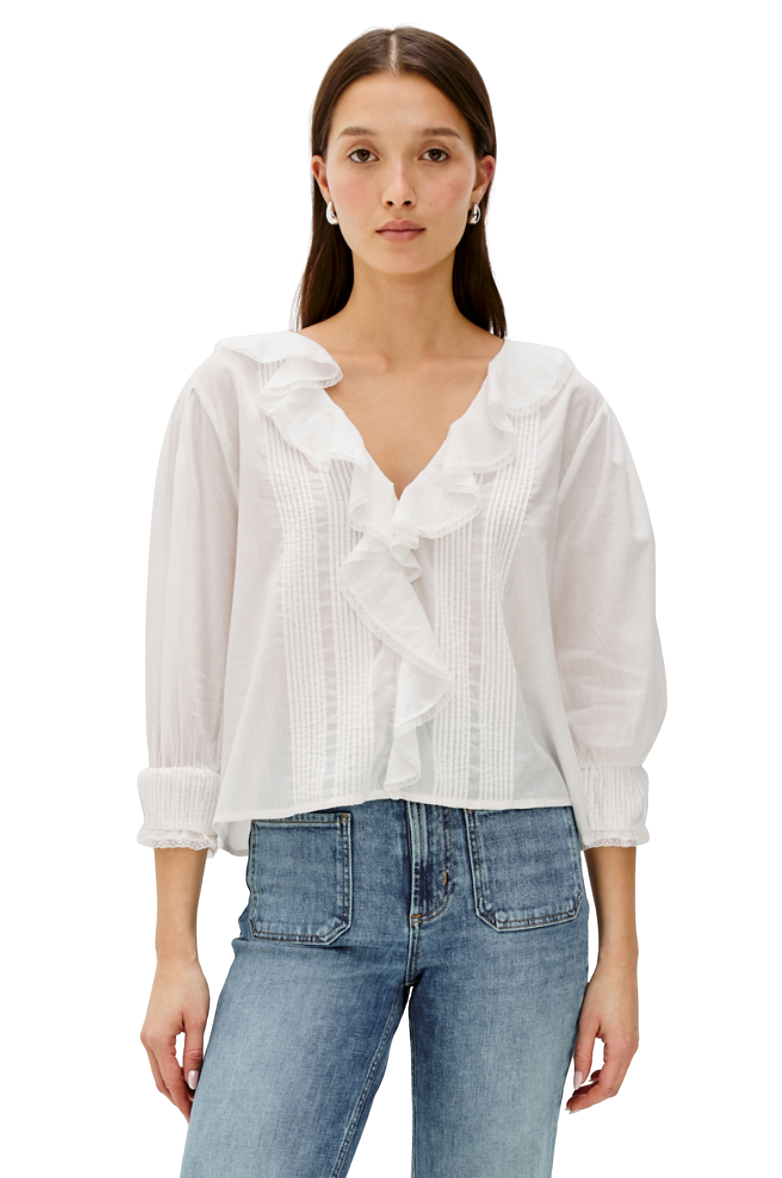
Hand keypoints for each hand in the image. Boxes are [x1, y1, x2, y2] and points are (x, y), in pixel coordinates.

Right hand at [140, 957, 210, 1123]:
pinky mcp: (150, 1028)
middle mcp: (147, 1041)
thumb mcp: (198, 1019)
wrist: (174, 958)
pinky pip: (157, 1058)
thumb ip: (195, 1052)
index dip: (184, 1101)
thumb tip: (194, 1082)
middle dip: (176, 1100)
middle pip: (160, 1082)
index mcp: (158, 1040)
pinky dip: (168, 1072)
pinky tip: (182, 1075)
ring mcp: (146, 1034)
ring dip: (172, 1087)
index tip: (195, 1117)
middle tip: (193, 1115)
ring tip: (190, 1099)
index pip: (171, 1081)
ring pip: (157, 1071)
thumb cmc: (189, 984)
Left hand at [565, 955, 638, 1114]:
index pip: (605, 1088)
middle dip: (593, 1098)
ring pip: (618, 1076)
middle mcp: (631, 1049)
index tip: (570, 1108)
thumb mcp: (586, 1023)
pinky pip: (620, 1064)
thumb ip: (582, 1054)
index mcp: (621, 1049)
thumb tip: (578, 1082)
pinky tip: (591, 1071)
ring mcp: (633, 1043)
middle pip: (614, 1087)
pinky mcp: (631, 1036)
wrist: (620, 966)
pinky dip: (605, 1073)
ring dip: (599, 1086)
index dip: (588, 1101)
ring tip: (578, 1090)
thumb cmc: (602, 990)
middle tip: (572, 1103)